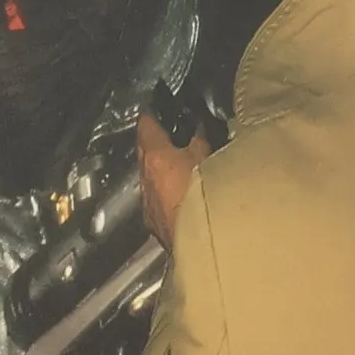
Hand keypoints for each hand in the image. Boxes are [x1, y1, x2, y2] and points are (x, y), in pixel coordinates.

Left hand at [137, 109, 214, 248]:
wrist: (204, 243)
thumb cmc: (207, 199)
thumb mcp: (210, 161)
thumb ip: (200, 143)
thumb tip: (197, 133)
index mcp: (156, 159)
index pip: (146, 128)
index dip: (151, 117)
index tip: (154, 110)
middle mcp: (145, 181)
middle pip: (144, 153)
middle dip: (154, 144)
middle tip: (168, 135)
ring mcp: (148, 205)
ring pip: (149, 179)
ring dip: (160, 172)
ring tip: (179, 166)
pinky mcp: (155, 225)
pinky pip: (156, 201)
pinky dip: (165, 194)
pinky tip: (180, 196)